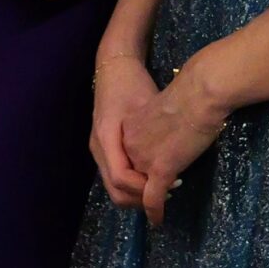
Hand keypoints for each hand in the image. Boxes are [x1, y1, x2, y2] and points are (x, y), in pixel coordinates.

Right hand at [91, 43, 156, 207]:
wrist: (115, 69)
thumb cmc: (132, 84)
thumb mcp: (146, 107)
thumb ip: (154, 136)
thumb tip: (170, 163)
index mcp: (106, 139)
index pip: (120, 178)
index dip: (143, 189)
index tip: (168, 187)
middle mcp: (98, 149)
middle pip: (115, 190)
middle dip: (141, 198)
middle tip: (168, 194)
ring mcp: (99, 151)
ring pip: (115, 187)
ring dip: (137, 193)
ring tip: (163, 187)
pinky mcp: (105, 149)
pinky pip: (117, 176)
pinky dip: (133, 183)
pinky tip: (153, 175)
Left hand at [121, 55, 230, 226]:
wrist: (198, 93)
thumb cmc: (187, 94)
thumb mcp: (159, 110)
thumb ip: (154, 126)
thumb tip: (164, 136)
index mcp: (125, 131)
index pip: (122, 161)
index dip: (134, 172)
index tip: (151, 173)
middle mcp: (127, 147)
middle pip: (126, 178)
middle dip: (140, 189)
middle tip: (161, 189)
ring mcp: (142, 159)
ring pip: (138, 191)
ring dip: (150, 199)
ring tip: (166, 199)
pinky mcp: (160, 169)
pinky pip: (152, 199)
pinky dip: (155, 212)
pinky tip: (158, 220)